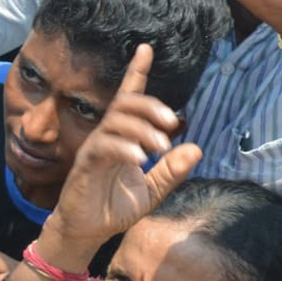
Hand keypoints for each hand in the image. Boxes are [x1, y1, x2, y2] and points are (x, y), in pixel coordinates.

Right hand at [47, 45, 200, 249]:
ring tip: (161, 148)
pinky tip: (140, 159)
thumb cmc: (114, 207)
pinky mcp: (86, 165)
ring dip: (143, 130)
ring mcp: (95, 149)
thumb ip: (171, 171)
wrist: (87, 231)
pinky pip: (104, 147)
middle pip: (126, 104)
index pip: (130, 99)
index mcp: (123, 138)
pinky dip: (124, 149)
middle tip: (172, 122)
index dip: (137, 72)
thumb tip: (195, 148)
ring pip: (117, 122)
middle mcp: (107, 136)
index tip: (146, 48)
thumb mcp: (152, 191)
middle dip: (151, 106)